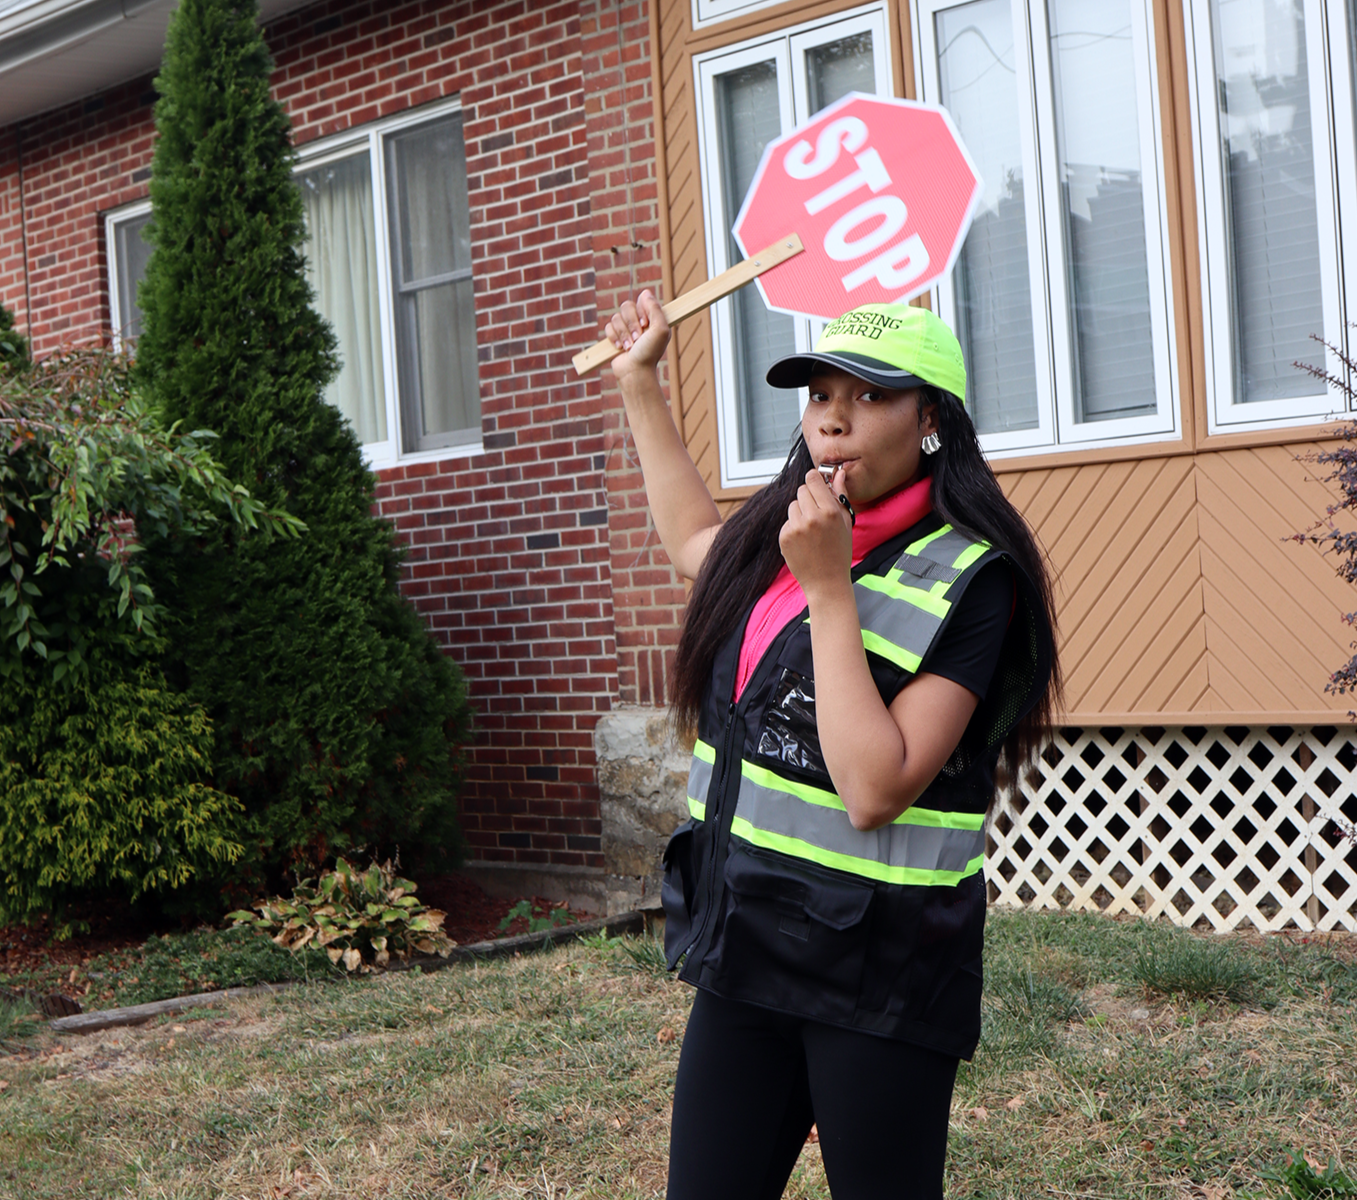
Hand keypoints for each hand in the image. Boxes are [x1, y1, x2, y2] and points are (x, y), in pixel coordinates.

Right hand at [606, 291, 669, 379]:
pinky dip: (614, 338)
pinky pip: (608, 326)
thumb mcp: (660, 330)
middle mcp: (639, 321)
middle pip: (626, 305)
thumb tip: (645, 292)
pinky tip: (620, 348)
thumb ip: (655, 309)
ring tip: (629, 347)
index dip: (641, 311)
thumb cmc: (649, 353)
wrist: (635, 371)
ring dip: (623, 333)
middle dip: (630, 323)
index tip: (645, 323)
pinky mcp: (615, 336)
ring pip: (616, 317)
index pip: (641, 300)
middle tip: (638, 338)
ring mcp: (626, 328)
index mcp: (652, 318)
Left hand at [779, 467, 853, 597]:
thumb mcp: (845, 522)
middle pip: (801, 490)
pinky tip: (804, 540)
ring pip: (793, 505)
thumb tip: (838, 473)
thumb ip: (840, 495)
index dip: (814, 480)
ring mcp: (795, 528)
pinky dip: (794, 527)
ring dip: (800, 512)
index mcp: (829, 512)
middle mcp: (811, 518)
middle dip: (808, 497)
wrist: (826, 581)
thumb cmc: (839, 552)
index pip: (812, 480)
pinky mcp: (784, 537)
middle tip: (817, 512)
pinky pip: (787, 521)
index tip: (815, 483)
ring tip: (811, 530)